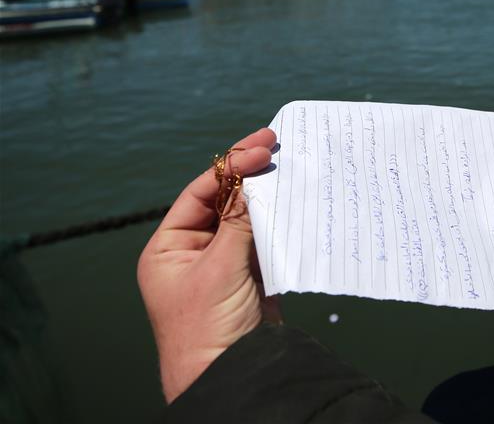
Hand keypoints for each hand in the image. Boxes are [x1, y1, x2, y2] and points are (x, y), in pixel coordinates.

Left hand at [137, 128, 279, 402]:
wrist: (231, 378)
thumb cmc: (206, 331)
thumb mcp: (219, 270)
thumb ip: (237, 224)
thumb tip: (250, 183)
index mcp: (169, 249)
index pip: (200, 194)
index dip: (229, 168)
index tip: (259, 148)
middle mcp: (194, 252)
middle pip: (223, 202)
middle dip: (248, 176)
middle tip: (274, 144)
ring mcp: (225, 264)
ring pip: (247, 218)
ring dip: (267, 196)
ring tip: (289, 167)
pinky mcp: (252, 277)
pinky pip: (265, 239)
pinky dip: (279, 221)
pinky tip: (294, 202)